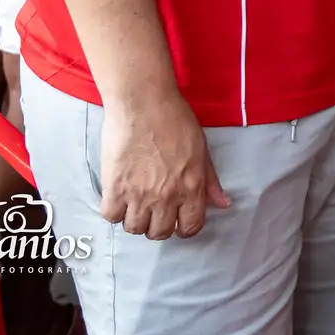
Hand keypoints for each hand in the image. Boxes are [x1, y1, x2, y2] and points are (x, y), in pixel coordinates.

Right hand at [99, 89, 231, 239]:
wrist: (143, 102)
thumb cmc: (174, 119)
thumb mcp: (201, 149)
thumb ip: (210, 181)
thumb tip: (223, 203)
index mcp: (191, 187)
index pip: (190, 227)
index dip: (183, 226)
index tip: (176, 219)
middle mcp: (166, 197)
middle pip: (159, 233)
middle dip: (157, 224)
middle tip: (152, 208)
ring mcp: (139, 195)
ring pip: (134, 228)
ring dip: (134, 218)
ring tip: (134, 201)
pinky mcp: (115, 188)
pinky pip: (111, 216)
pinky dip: (113, 209)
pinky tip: (118, 195)